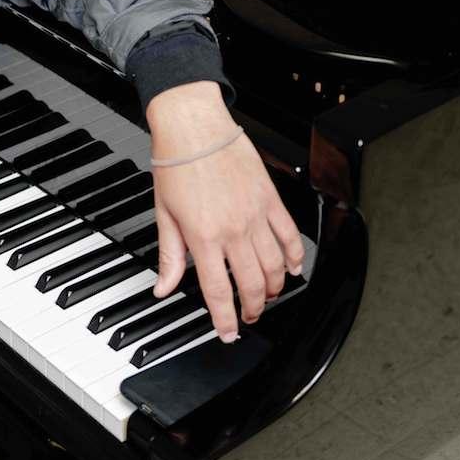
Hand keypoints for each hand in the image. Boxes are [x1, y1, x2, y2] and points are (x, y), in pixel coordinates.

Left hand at [145, 81, 304, 341]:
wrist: (194, 126)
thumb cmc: (175, 164)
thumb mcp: (164, 215)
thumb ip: (169, 256)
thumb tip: (163, 288)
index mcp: (204, 237)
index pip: (220, 292)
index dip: (225, 319)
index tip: (228, 333)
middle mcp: (234, 230)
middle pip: (252, 284)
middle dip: (253, 308)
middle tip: (249, 317)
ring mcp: (256, 215)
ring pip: (275, 265)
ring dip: (274, 288)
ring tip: (268, 297)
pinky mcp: (271, 199)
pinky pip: (290, 235)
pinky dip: (295, 257)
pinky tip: (293, 269)